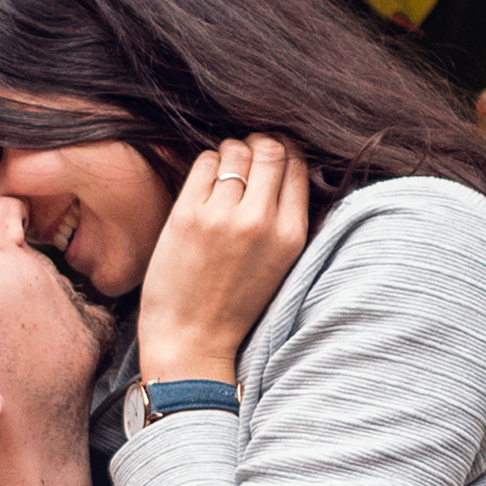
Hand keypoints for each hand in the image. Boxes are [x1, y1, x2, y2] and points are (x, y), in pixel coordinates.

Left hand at [132, 132, 312, 389]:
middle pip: (270, 148)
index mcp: (291, 235)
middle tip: (246, 159)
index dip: (284, 152)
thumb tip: (284, 163)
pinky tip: (204, 186)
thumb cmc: (235, 303)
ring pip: (235, 150)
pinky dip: (206, 165)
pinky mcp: (188, 215)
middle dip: (259, 145)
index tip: (271, 159)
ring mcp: (223, 216)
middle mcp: (261, 221)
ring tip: (224, 174)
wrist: (192, 340)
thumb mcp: (280, 263)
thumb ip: (285, 217)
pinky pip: (204, 162)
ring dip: (230, 153)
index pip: (297, 164)